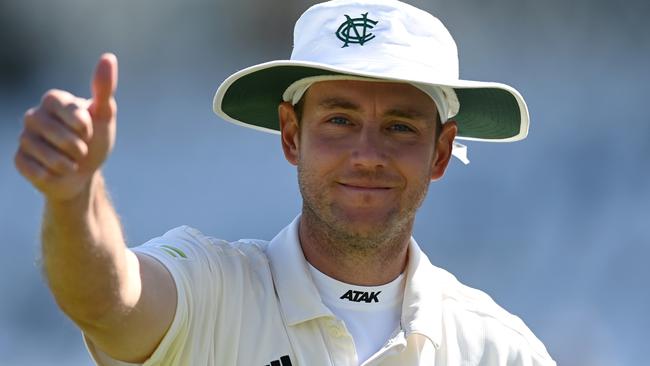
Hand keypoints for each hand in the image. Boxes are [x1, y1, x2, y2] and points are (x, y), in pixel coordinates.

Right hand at [15, 53, 118, 201]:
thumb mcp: (104, 116)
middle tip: (82, 149)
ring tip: (72, 162)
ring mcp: (25, 138)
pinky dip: (52, 175)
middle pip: (55, 132)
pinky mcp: (19, 160)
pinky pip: (35, 169)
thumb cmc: (95, 141)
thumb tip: (109, 57)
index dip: (80, 123)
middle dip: (77, 147)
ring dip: (67, 163)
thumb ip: (104, 89)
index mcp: (53, 101)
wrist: (85, 174)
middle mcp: (34, 115)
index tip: (88, 130)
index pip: (62, 106)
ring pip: (45, 153)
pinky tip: (57, 172)